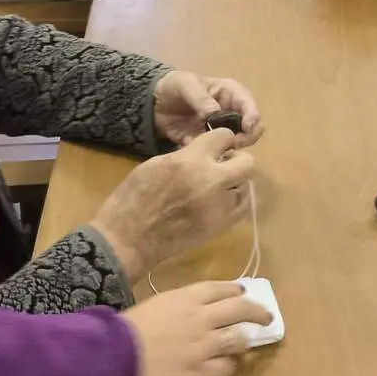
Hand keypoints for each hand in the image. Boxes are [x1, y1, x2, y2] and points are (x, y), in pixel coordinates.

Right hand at [91, 129, 255, 280]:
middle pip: (247, 163)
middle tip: (223, 166)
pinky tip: (222, 202)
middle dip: (237, 161)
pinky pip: (242, 208)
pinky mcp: (221, 226)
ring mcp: (219, 205)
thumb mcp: (155, 164)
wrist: (129, 238)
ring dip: (235, 183)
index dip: (221, 140)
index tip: (216, 146)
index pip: (224, 137)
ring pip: (246, 187)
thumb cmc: (134, 199)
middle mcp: (211, 181)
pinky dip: (235, 202)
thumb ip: (185, 156)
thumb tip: (203, 153)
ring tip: (219, 187)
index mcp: (190, 161)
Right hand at [121, 281, 271, 375]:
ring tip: (246, 344)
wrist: (112, 357)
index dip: (236, 292)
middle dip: (257, 312)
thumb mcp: (153, 305)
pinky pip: (226, 368)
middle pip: (240, 310)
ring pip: (238, 339)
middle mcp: (202, 318)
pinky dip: (229, 366)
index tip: (243, 294)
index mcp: (187, 297)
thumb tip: (190, 310)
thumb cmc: (124, 329)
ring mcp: (204, 346)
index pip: (222, 289)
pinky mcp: (200, 372)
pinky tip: (226, 367)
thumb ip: (177, 306)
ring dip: (244, 341)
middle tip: (266, 317)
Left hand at [154, 70, 263, 148]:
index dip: (252, 117)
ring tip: (216, 151)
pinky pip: (216, 153)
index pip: (250, 106)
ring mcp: (221, 130)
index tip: (246, 128)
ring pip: (237, 144)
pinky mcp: (209, 143)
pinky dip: (214, 156)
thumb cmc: (174, 86)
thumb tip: (215, 114)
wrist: (153, 103)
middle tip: (232, 144)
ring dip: (230, 149)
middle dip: (246, 137)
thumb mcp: (186, 85)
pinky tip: (203, 156)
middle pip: (250, 129)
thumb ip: (201, 99)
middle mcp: (231, 113)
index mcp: (231, 94)